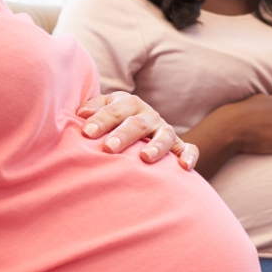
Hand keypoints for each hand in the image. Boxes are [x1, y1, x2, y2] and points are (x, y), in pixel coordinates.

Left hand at [78, 92, 197, 170]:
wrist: (135, 124)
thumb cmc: (113, 121)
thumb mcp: (102, 109)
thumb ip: (92, 110)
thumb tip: (81, 114)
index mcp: (129, 104)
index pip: (114, 110)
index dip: (101, 120)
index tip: (86, 133)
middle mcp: (149, 115)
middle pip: (138, 124)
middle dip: (124, 135)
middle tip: (109, 148)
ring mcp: (164, 130)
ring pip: (165, 135)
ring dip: (156, 146)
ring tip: (145, 158)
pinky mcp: (178, 145)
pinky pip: (188, 148)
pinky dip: (189, 155)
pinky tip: (184, 166)